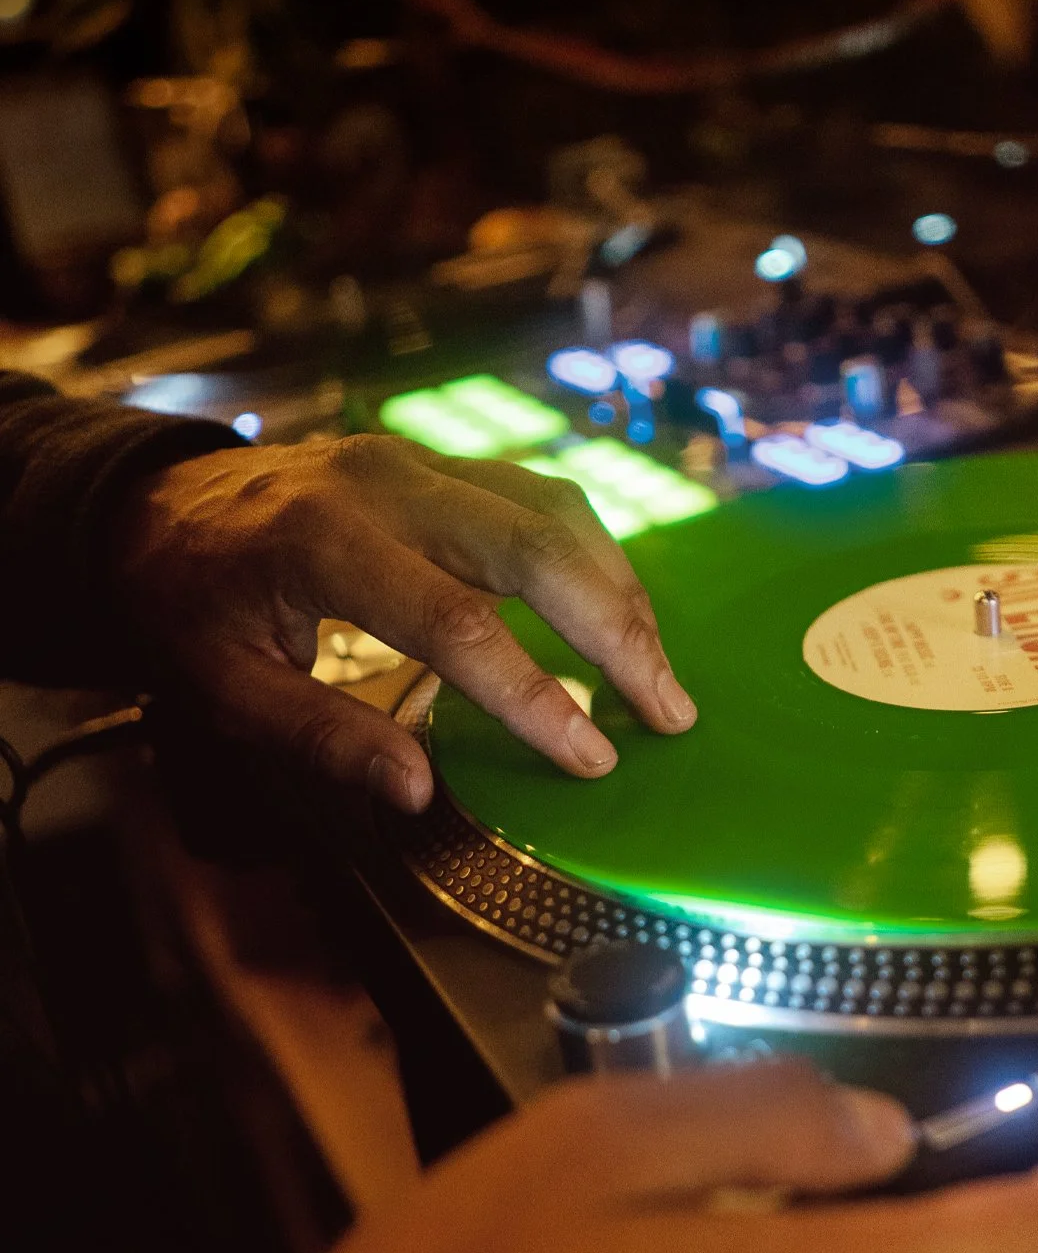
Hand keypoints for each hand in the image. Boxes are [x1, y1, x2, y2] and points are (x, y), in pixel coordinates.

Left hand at [113, 433, 696, 811]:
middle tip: (669, 712)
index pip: (458, 624)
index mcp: (322, 543)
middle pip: (534, 548)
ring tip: (657, 672)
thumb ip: (322, 736)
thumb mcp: (224, 686)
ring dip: (618, 592)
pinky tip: (617, 613)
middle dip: (617, 635)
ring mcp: (419, 460)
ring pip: (553, 511)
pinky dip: (592, 557)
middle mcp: (383, 484)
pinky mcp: (441, 461)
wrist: (152, 503)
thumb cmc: (187, 603)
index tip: (591, 761)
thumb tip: (418, 791)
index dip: (535, 698)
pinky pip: (540, 497)